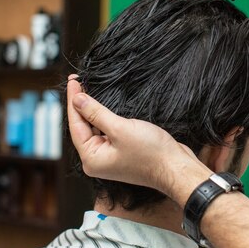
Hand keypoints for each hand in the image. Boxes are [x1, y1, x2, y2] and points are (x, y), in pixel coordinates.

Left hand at [66, 75, 211, 206]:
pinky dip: (103, 116)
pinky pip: (107, 130)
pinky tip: (102, 104)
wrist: (176, 167)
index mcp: (92, 159)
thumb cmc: (151, 153)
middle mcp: (97, 160)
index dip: (73, 101)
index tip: (73, 81)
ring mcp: (109, 156)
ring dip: (92, 109)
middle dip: (80, 104)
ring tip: (86, 87)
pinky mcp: (121, 151)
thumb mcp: (120, 129)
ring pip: (95, 127)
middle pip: (83, 126)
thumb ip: (96, 113)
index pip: (75, 125)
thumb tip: (77, 100)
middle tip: (77, 80)